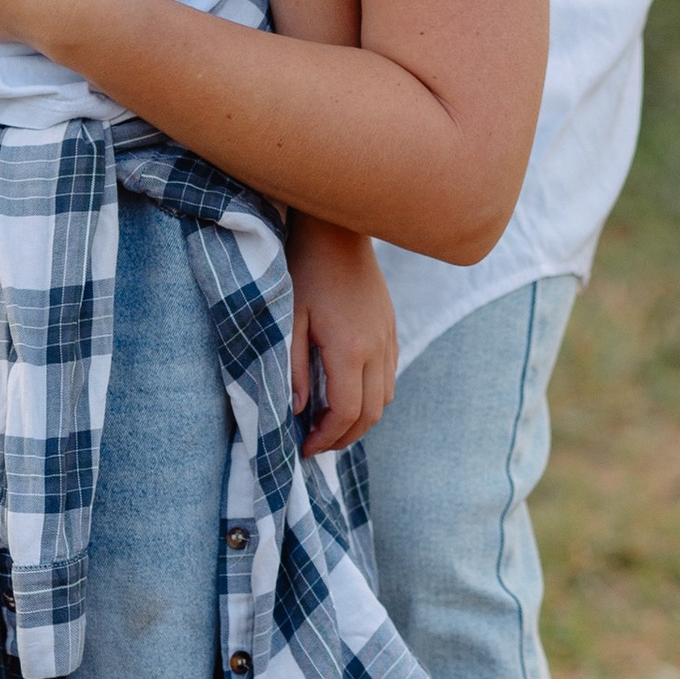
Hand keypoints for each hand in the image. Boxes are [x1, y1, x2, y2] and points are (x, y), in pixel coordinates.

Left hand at [285, 218, 396, 455]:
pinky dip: (371, 396)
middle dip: (345, 438)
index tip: (304, 447)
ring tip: (330, 423)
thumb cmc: (305, 270)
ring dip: (360, 420)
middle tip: (316, 444)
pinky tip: (346, 392)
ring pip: (385, 398)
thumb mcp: (288, 319)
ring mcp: (388, 338)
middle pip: (372, 414)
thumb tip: (298, 410)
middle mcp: (376, 349)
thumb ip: (292, 368)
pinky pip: (389, 376)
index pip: (346, 413)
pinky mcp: (390, 328)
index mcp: (349, 349)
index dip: (326, 438)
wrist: (338, 231)